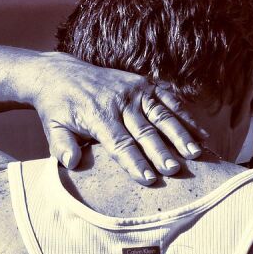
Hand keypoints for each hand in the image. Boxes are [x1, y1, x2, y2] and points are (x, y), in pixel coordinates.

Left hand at [29, 52, 206, 183]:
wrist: (61, 74)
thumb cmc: (58, 108)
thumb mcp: (51, 126)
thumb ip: (61, 145)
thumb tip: (71, 163)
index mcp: (97, 114)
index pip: (119, 143)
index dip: (135, 162)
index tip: (150, 179)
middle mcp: (119, 100)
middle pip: (145, 131)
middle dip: (162, 151)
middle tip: (176, 170)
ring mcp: (134, 89)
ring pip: (162, 114)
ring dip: (181, 134)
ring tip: (196, 152)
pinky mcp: (144, 83)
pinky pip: (168, 99)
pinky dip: (185, 116)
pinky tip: (201, 133)